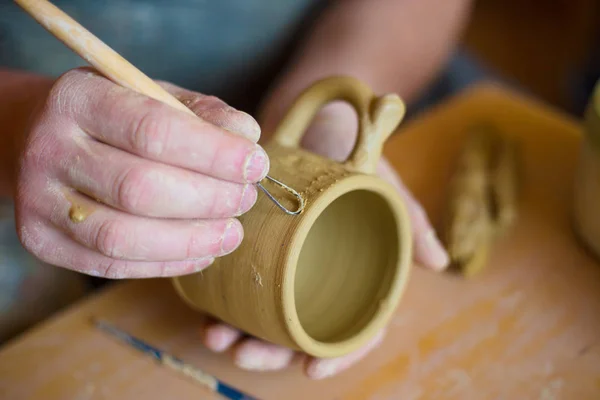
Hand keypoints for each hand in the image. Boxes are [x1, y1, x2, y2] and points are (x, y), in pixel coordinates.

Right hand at [13, 67, 268, 278]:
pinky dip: (167, 263)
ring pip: (123, 237)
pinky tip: (201, 251)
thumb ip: (204, 113)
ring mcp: (38, 200)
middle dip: (209, 200)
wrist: (42, 138)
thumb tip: (247, 137)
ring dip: (191, 240)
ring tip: (231, 233)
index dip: (214, 153)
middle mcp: (49, 149)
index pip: (154, 130)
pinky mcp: (43, 241)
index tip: (256, 165)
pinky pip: (112, 265)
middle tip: (245, 199)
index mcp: (78, 99)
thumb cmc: (114, 117)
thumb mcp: (156, 96)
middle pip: (140, 189)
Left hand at [201, 101, 448, 378]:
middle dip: (272, 352)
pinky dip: (223, 303)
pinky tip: (204, 311)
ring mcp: (288, 263)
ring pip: (267, 316)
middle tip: (243, 353)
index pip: (355, 328)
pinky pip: (241, 285)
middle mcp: (321, 274)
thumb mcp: (384, 183)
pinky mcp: (260, 247)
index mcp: (357, 272)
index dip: (337, 356)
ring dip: (241, 334)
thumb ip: (411, 218)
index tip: (310, 370)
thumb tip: (440, 262)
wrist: (318, 113)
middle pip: (301, 331)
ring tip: (216, 336)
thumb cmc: (355, 152)